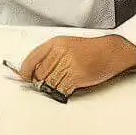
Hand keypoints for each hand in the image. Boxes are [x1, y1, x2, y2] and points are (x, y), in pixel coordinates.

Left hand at [18, 35, 135, 97]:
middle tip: (44, 83)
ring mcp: (68, 64)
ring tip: (58, 83)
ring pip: (49, 83)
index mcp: (56, 43)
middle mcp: (60, 52)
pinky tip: (66, 87)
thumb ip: (51, 55)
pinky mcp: (76, 76)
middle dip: (40, 81)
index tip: (24, 77)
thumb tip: (35, 69)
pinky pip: (60, 89)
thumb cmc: (92, 48)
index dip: (25, 71)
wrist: (111, 51)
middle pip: (39, 73)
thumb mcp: (68, 44)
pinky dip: (61, 92)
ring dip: (51, 87)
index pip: (32, 58)